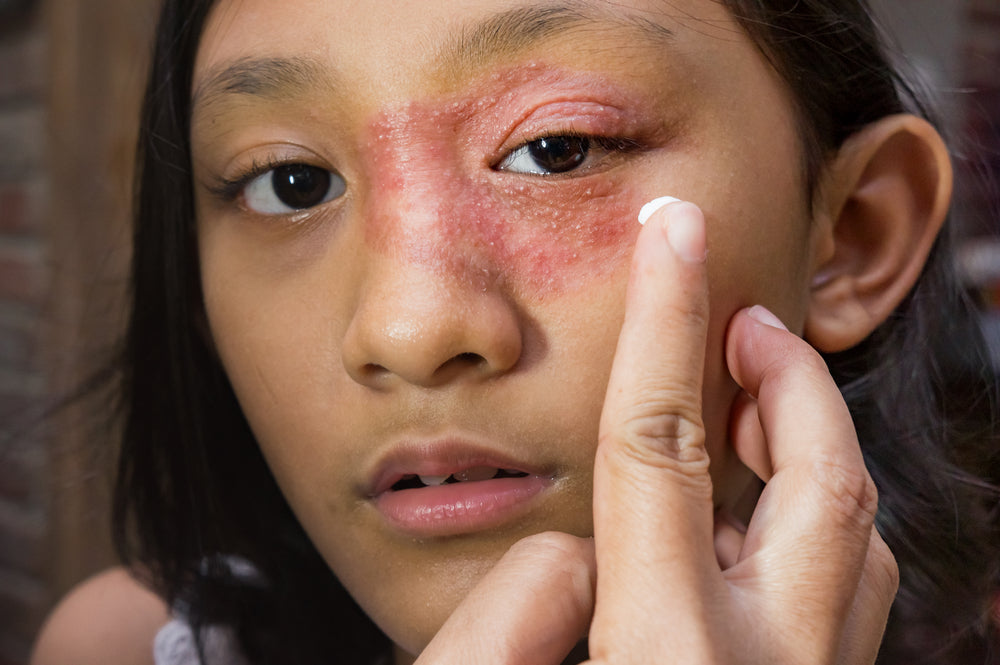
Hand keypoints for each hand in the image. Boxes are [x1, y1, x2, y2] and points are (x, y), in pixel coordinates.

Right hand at [417, 201, 897, 664]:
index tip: (671, 233)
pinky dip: (815, 531)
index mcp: (671, 650)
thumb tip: (558, 552)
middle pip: (820, 477)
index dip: (660, 325)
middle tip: (750, 324)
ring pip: (858, 536)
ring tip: (759, 409)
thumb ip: (519, 617)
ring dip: (811, 451)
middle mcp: (770, 660)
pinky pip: (851, 590)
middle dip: (792, 377)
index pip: (658, 448)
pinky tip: (760, 529)